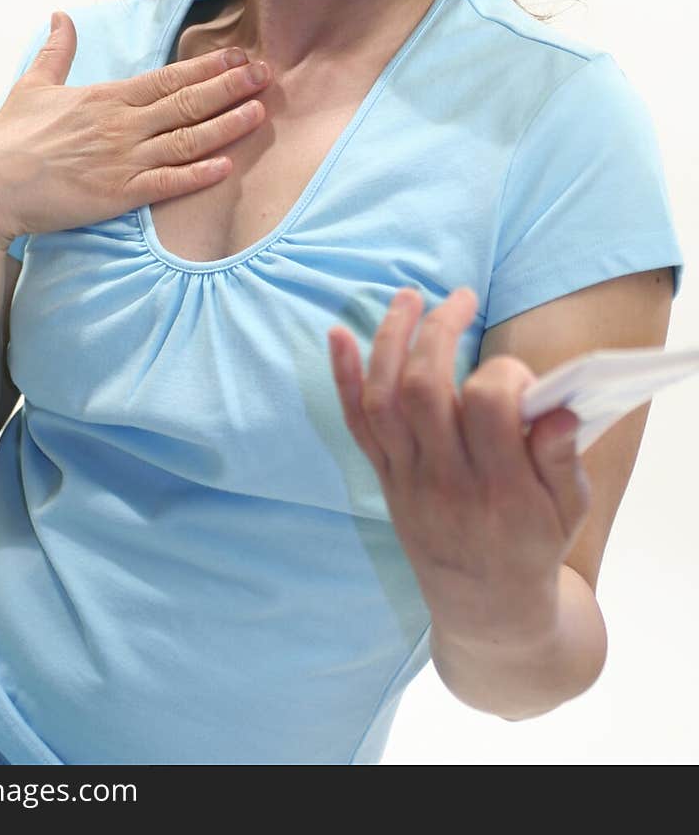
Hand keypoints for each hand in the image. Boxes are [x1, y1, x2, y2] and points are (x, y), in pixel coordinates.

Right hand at [0, 13, 271, 249]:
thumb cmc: (8, 138)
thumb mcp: (33, 85)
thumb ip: (56, 51)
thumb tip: (59, 16)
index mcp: (107, 98)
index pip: (169, 77)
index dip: (208, 67)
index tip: (240, 57)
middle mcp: (122, 125)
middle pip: (187, 102)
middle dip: (231, 88)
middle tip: (268, 75)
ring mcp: (122, 160)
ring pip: (187, 140)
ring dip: (226, 125)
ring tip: (259, 113)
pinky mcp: (118, 195)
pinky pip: (166, 183)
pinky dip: (198, 175)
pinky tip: (226, 165)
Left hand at [327, 286, 591, 646]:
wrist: (485, 610)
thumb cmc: (533, 545)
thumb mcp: (568, 510)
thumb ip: (561, 458)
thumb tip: (556, 408)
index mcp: (501, 489)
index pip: (489, 405)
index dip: (505, 372)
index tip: (519, 374)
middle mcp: (446, 482)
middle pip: (425, 391)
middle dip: (438, 332)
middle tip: (460, 297)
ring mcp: (408, 480)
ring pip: (384, 400)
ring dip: (390, 339)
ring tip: (409, 296)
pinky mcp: (385, 480)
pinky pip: (357, 424)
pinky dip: (343, 378)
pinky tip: (338, 334)